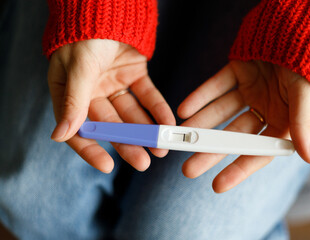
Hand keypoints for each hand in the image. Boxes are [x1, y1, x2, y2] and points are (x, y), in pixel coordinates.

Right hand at [48, 39, 174, 172]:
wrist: (106, 8)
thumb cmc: (84, 35)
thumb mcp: (78, 68)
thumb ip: (72, 101)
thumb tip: (59, 135)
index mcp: (70, 94)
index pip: (79, 129)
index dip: (91, 149)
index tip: (107, 166)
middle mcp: (92, 94)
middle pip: (111, 125)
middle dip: (128, 143)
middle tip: (144, 161)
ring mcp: (114, 86)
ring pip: (132, 114)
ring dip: (147, 131)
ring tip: (162, 147)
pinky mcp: (135, 76)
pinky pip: (148, 96)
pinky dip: (158, 109)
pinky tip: (168, 123)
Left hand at [178, 60, 309, 192]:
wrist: (300, 31)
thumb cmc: (309, 67)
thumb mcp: (306, 97)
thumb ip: (303, 126)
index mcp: (282, 122)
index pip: (257, 151)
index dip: (238, 169)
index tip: (216, 186)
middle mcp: (264, 109)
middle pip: (232, 136)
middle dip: (210, 151)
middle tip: (188, 169)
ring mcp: (249, 91)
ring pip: (220, 112)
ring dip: (200, 123)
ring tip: (180, 136)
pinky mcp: (237, 72)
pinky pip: (216, 86)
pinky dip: (200, 96)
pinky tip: (183, 109)